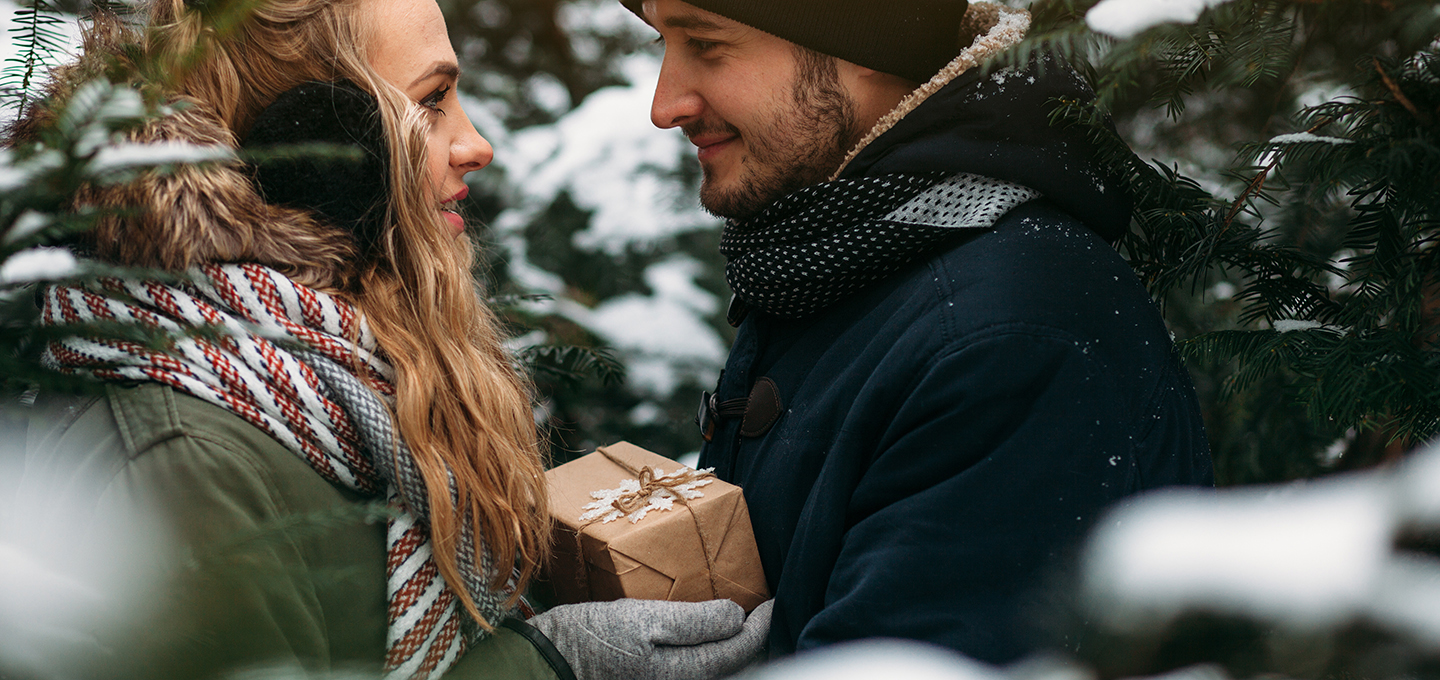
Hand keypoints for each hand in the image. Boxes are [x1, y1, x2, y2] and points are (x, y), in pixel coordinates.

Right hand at [528, 598, 772, 679]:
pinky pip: (696, 669)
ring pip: (717, 669)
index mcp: (687, 673)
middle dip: (753, 639)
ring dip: (733, 647)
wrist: (551, 662)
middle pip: (735, 665)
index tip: (774, 601)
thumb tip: (737, 617)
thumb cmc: (594, 638)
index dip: (762, 624)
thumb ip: (697, 621)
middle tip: (762, 611)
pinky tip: (708, 636)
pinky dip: (710, 653)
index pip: (742, 649)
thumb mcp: (646, 619)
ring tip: (740, 621)